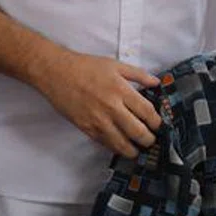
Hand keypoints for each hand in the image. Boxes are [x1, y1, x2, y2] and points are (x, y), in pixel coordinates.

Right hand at [32, 48, 161, 157]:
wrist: (57, 73)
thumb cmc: (86, 67)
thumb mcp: (115, 65)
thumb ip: (139, 74)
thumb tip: (156, 82)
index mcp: (122, 90)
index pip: (147, 112)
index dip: (157, 122)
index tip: (159, 125)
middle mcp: (112, 108)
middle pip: (138, 132)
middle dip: (149, 140)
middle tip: (151, 140)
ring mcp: (98, 121)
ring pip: (122, 143)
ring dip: (134, 150)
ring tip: (138, 149)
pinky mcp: (86, 128)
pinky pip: (105, 143)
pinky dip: (115, 147)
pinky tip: (120, 146)